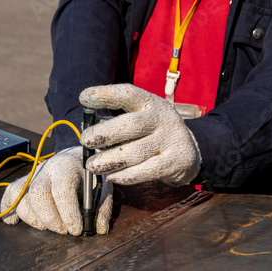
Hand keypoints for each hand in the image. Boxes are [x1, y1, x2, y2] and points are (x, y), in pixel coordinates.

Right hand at [0, 146, 112, 235]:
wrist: (77, 158)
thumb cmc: (90, 176)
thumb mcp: (103, 186)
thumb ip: (102, 207)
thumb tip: (99, 229)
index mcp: (67, 166)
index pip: (62, 189)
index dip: (68, 213)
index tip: (76, 230)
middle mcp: (46, 168)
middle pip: (38, 194)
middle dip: (50, 219)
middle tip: (63, 231)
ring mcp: (32, 175)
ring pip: (21, 198)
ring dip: (33, 219)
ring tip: (49, 226)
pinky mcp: (23, 182)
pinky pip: (9, 195)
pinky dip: (9, 210)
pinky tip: (14, 222)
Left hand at [79, 84, 200, 186]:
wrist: (188, 152)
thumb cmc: (151, 133)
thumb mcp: (139, 119)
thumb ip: (115, 121)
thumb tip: (86, 128)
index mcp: (150, 103)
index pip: (128, 94)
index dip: (106, 95)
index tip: (84, 98)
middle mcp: (162, 118)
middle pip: (132, 125)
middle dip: (105, 133)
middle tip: (85, 141)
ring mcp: (170, 140)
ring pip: (136, 152)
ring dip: (110, 160)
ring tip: (92, 166)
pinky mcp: (176, 161)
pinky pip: (146, 171)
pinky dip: (126, 175)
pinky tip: (112, 176)